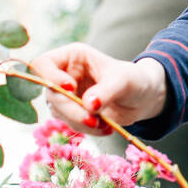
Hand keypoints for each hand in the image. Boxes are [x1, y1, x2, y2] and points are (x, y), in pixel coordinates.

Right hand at [31, 42, 167, 136]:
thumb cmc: (134, 80)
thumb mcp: (124, 81)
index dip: (50, 77)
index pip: (43, 63)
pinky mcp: (73, 113)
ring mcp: (66, 95)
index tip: (71, 89)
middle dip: (71, 110)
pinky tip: (106, 129)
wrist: (143, 99)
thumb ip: (106, 91)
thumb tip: (88, 105)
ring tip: (105, 125)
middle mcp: (65, 74)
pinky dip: (87, 130)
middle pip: (51, 93)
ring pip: (58, 112)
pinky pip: (71, 124)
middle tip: (92, 120)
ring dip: (80, 122)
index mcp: (73, 57)